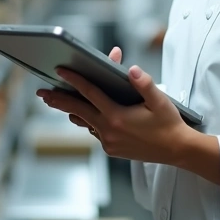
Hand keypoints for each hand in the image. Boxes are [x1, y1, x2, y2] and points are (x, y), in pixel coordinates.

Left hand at [36, 46, 194, 164]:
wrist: (177, 150)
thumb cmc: (169, 123)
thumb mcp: (160, 101)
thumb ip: (144, 84)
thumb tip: (132, 69)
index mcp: (118, 117)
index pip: (90, 94)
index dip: (74, 80)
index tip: (60, 71)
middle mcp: (109, 131)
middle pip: (77, 110)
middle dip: (58, 100)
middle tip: (42, 92)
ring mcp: (108, 142)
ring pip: (85, 122)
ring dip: (72, 111)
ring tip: (57, 100)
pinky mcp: (111, 149)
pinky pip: (95, 131)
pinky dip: (89, 120)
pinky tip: (86, 113)